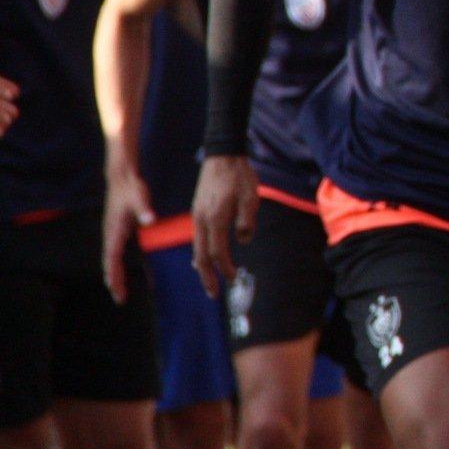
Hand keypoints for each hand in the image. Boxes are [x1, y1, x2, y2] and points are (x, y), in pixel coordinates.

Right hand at [102, 163, 154, 303]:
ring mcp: (113, 231)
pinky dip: (119, 263)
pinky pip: (117, 251)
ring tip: (120, 289)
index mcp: (115, 230)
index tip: (117, 291)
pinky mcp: (117, 228)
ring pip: (112, 258)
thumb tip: (150, 220)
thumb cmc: (131, 188)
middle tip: (120, 298)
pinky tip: (126, 269)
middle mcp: (111, 234)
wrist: (121, 176)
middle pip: (109, 263)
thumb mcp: (139, 198)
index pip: (112, 259)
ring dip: (115, 273)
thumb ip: (144, 210)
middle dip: (114, 280)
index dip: (114, 276)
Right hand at [192, 155, 258, 297]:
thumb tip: (242, 241)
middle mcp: (201, 219)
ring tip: (208, 280)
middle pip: (202, 255)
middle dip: (207, 276)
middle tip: (213, 294)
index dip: (226, 268)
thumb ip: (247, 222)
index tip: (234, 279)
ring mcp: (197, 215)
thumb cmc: (239, 176)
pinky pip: (197, 236)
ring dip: (203, 265)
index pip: (218, 252)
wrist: (223, 154)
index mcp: (215, 218)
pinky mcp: (198, 210)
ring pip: (197, 246)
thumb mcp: (251, 199)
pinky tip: (203, 257)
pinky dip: (200, 251)